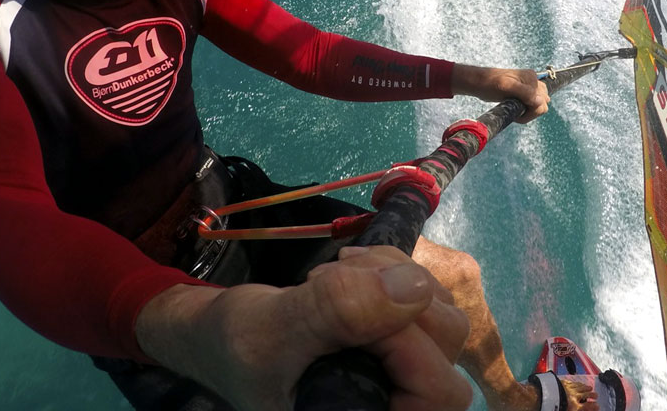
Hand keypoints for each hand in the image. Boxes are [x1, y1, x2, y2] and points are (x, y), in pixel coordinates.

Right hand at [136, 246, 471, 410]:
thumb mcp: (274, 327)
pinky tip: (347, 271)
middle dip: (395, 297)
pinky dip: (390, 269)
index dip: (409, 340)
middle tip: (333, 275)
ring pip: (439, 313)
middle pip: (447, 346)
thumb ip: (338, 311)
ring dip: (392, 275)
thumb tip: (415, 287)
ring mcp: (401, 375)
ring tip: (333, 273)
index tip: (349, 302)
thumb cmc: (236, 346)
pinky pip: (424, 296)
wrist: (219, 337)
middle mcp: (394, 404)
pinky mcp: (400, 343)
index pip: (437, 391)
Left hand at [452, 64, 548, 121]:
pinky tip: (516, 109)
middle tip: (515, 114)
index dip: (530, 112)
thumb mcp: (506, 87)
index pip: (542, 102)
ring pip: (540, 104)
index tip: (516, 116)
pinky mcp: (525, 91)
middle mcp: (533, 81)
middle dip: (531, 112)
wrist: (479, 82)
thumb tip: (541, 101)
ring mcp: (530, 86)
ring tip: (515, 111)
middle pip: (543, 103)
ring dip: (530, 111)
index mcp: (531, 78)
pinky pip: (534, 103)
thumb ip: (524, 92)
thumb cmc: (489, 83)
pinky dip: (528, 110)